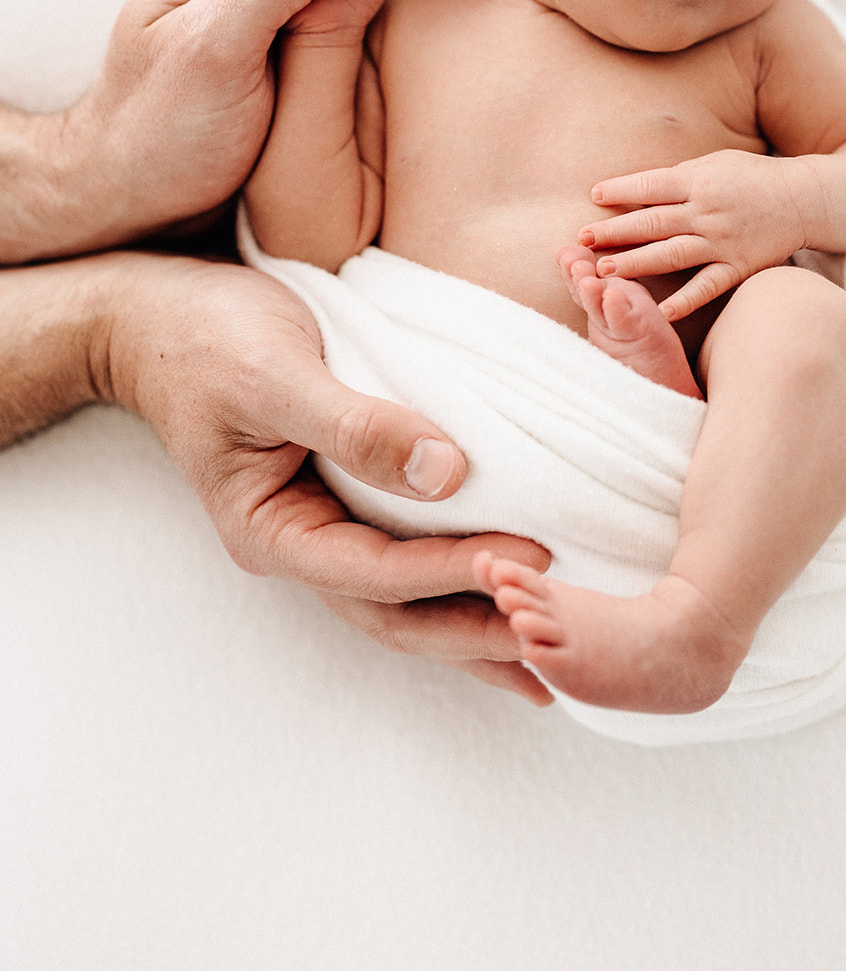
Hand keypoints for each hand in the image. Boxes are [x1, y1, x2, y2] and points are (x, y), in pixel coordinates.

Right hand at [100, 252, 551, 704]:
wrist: (162, 316)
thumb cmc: (209, 340)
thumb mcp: (273, 375)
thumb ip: (353, 425)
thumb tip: (447, 472)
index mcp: (271, 531)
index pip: (376, 573)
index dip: (455, 572)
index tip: (529, 561)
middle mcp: (299, 543)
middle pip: (397, 613)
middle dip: (476, 632)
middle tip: (558, 639)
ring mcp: (323, 526)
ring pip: (407, 596)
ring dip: (473, 622)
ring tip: (549, 655)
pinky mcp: (347, 498)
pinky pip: (410, 549)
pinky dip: (458, 577)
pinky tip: (505, 588)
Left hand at [578, 149, 808, 319]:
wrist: (806, 199)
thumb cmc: (753, 177)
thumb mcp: (715, 163)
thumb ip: (679, 177)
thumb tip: (638, 188)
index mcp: (698, 182)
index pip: (651, 185)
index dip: (621, 190)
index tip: (593, 196)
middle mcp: (707, 211)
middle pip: (652, 222)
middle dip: (615, 231)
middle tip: (582, 240)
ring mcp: (722, 241)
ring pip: (672, 254)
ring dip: (637, 264)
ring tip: (605, 272)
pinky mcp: (737, 266)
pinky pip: (708, 286)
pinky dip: (686, 301)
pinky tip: (662, 313)